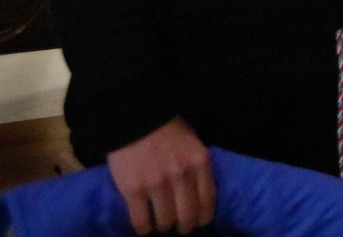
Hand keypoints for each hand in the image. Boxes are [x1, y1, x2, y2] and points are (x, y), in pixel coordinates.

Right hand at [107, 117, 214, 234]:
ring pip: (165, 220)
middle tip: (180, 228)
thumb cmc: (165, 128)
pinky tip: (143, 227)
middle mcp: (182, 175)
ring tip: (159, 223)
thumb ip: (196, 165)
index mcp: (199, 162)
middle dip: (185, 226)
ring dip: (163, 226)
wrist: (134, 116)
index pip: (208, 200)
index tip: (199, 222)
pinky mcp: (134, 190)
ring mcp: (158, 184)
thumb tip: (200, 190)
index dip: (203, 217)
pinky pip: (141, 220)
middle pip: (188, 214)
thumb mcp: (192, 142)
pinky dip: (143, 228)